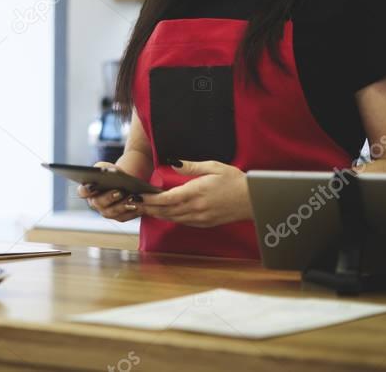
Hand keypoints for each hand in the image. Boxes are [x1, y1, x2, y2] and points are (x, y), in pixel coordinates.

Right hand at [76, 161, 141, 222]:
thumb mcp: (106, 167)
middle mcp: (94, 203)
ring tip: (131, 198)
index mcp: (88, 190)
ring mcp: (105, 212)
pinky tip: (139, 205)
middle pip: (98, 203)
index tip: (91, 186)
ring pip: (111, 212)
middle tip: (119, 191)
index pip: (82, 192)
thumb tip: (105, 172)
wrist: (125, 182)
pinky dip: (131, 211)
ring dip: (121, 205)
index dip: (85, 190)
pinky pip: (123, 217)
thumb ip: (102, 168)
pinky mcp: (118, 217)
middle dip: (108, 197)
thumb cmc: (112, 173)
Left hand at [130, 159, 251, 227]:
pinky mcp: (204, 223)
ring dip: (156, 214)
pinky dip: (169, 217)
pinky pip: (182, 221)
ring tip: (142, 208)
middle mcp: (195, 208)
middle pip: (165, 211)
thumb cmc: (234, 181)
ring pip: (172, 218)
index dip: (150, 199)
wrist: (253, 200)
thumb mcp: (213, 167)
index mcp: (196, 193)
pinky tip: (162, 213)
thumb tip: (173, 162)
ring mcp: (199, 218)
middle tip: (132, 203)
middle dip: (147, 207)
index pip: (167, 198)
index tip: (138, 195)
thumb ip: (191, 166)